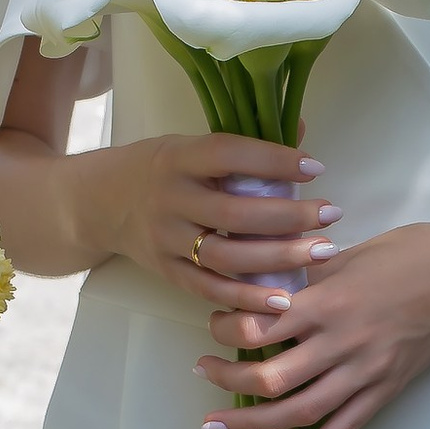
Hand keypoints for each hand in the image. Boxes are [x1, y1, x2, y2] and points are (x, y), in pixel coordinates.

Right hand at [112, 127, 339, 299]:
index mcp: (179, 158)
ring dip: (277, 259)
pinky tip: (283, 300)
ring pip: (225, 256)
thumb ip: (243, 145)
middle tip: (331, 215)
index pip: (230, 155)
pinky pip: (209, 290)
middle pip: (233, 214)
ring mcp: (166, 239)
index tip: (315, 168)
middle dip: (288, 216)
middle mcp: (170, 199)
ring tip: (321, 253)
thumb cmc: (158, 169)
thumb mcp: (189, 146)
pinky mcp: (166, 272)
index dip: (274, 160)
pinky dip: (246, 298)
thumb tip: (302, 128)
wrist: (98, 203)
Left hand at [199, 220, 429, 428]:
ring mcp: (365, 374)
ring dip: (251, 424)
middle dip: (227, 380)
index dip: (227, 329)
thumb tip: (259, 290)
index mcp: (330, 301)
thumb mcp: (348, 256)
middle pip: (271, 378)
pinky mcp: (384, 393)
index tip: (213, 324)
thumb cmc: (409, 253)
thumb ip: (304, 279)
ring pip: (299, 413)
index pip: (262, 326)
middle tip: (202, 372)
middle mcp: (343, 344)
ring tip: (216, 425)